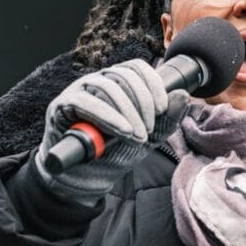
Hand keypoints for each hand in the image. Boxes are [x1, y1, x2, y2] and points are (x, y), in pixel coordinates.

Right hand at [34, 59, 188, 205]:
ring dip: (128, 112)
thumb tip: (183, 95)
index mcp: (116, 82)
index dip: (153, 84)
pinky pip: (85, 102)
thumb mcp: (147, 137)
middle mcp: (96, 81)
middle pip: (124, 76)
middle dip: (142, 103)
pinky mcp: (62, 105)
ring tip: (137, 137)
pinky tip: (123, 131)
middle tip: (149, 130)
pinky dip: (108, 116)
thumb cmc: (114, 153)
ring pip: (107, 87)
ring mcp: (77, 90)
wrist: (86, 178)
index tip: (163, 108)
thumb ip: (166, 119)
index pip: (136, 68)